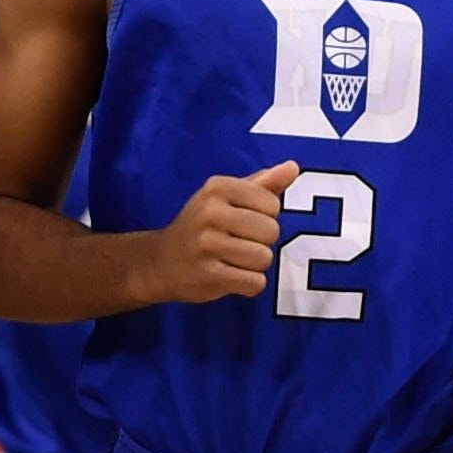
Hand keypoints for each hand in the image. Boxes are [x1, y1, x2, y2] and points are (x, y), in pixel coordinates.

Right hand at [150, 161, 297, 302]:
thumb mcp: (227, 197)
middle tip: (235, 242)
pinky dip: (249, 285)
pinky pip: (254, 283)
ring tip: (231, 260)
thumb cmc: (204, 225)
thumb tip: (293, 167)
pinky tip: (229, 277)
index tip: (241, 220)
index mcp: (217, 187)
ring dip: (254, 265)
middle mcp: (209, 212)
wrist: (159, 262)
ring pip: (264, 258)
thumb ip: (264, 183)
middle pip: (271, 231)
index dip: (265, 217)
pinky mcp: (207, 275)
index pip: (272, 204)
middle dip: (261, 242)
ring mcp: (206, 244)